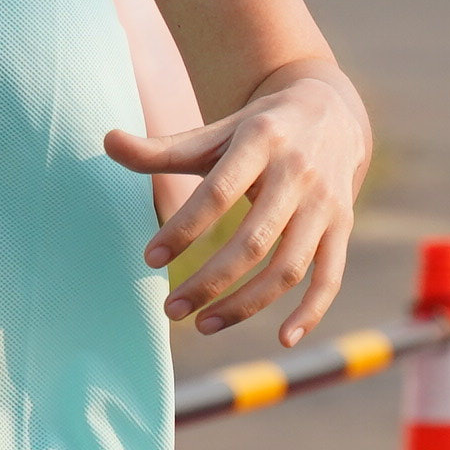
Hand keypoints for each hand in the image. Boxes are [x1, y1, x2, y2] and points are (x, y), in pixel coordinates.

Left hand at [106, 71, 368, 345]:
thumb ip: (162, 148)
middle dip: (210, 280)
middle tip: (170, 308)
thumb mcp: (214, 132)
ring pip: (288, 266)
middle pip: (254, 240)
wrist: (330, 112)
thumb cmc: (255, 130)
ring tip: (202, 324)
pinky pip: (330, 276)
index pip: (218, 192)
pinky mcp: (342, 226)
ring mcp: (325, 203)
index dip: (184, 227)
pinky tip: (283, 338)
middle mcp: (298, 173)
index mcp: (260, 142)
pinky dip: (312, 311)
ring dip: (247, 303)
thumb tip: (106, 141)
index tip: (150, 258)